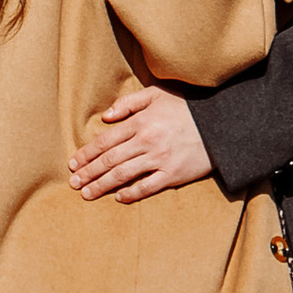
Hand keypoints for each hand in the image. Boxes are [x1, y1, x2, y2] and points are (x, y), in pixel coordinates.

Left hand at [71, 82, 214, 201]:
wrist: (219, 123)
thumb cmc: (186, 107)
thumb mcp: (157, 94)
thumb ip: (129, 103)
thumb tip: (105, 116)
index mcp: (141, 122)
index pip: (106, 141)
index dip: (87, 154)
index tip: (73, 164)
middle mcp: (147, 141)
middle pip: (110, 160)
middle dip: (89, 173)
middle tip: (74, 183)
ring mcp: (160, 159)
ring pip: (123, 175)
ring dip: (102, 185)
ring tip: (87, 194)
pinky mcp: (173, 174)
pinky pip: (147, 187)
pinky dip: (131, 193)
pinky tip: (118, 197)